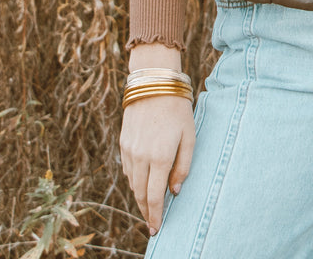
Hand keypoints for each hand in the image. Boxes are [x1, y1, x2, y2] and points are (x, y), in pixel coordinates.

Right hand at [120, 94, 195, 235]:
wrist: (154, 83)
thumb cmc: (177, 109)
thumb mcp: (189, 136)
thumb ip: (183, 166)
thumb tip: (174, 191)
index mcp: (159, 157)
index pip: (154, 197)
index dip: (154, 215)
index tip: (156, 228)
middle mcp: (140, 157)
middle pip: (139, 194)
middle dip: (145, 211)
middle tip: (151, 223)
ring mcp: (129, 150)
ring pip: (131, 183)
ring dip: (138, 196)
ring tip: (147, 206)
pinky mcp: (123, 142)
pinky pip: (127, 169)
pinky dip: (133, 180)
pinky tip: (141, 182)